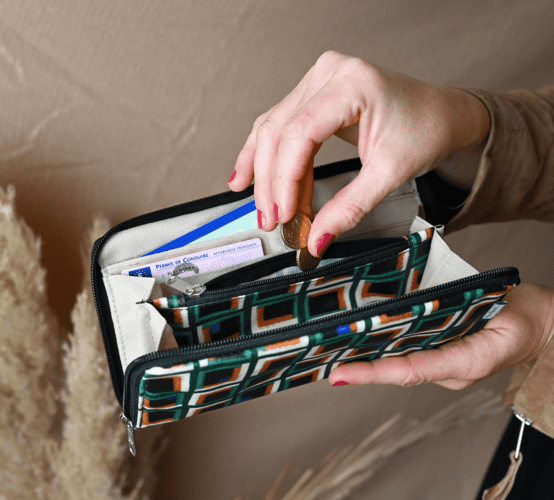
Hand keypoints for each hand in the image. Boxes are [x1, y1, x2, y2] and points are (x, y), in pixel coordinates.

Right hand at [228, 50, 489, 256]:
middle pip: (280, 131)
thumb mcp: (391, 174)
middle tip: (272, 221)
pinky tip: (244, 176)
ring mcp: (319, 81)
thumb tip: (315, 240)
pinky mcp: (314, 94)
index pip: (301, 132)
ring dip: (262, 172)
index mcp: (352, 83)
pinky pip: (279, 124)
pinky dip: (262, 155)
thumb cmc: (424, 132)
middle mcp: (329, 73)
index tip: (285, 215)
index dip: (286, 179)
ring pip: (272, 129)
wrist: (442, 116)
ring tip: (263, 210)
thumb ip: (350, 208)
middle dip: (271, 182)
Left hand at [328, 283, 553, 389]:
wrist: (545, 328)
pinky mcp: (445, 358)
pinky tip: (364, 341)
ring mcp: (448, 369)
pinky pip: (411, 357)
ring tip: (333, 351)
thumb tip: (417, 303)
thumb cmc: (524, 317)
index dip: (373, 372)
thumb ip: (460, 308)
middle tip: (324, 363)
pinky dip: (386, 351)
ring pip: (401, 366)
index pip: (410, 370)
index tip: (341, 374)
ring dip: (369, 361)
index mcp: (465, 363)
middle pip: (398, 371)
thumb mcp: (498, 308)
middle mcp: (451, 373)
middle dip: (362, 369)